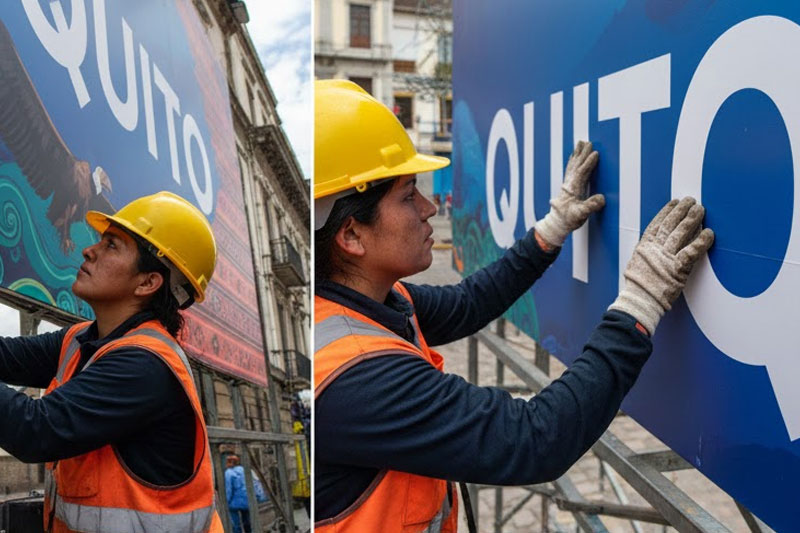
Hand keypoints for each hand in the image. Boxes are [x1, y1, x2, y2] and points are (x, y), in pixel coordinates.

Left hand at [535, 140, 604, 247]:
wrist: (557, 224)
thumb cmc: (569, 219)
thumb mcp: (580, 214)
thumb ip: (590, 206)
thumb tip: (602, 198)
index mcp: (573, 188)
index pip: (582, 172)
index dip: (588, 163)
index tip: (595, 153)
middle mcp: (569, 183)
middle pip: (576, 164)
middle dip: (583, 153)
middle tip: (588, 142)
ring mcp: (568, 184)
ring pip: (572, 164)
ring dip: (577, 154)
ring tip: (580, 143)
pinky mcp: (568, 185)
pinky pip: (570, 169)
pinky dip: (573, 160)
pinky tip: (573, 156)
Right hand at [609, 197, 714, 334]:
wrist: (640, 302)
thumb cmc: (639, 287)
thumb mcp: (637, 264)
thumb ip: (647, 253)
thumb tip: (654, 245)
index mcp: (644, 247)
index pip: (656, 224)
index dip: (666, 212)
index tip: (674, 202)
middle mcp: (654, 249)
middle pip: (669, 225)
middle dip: (681, 210)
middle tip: (691, 200)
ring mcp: (666, 258)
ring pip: (680, 234)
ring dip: (691, 220)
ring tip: (700, 209)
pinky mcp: (677, 269)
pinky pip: (691, 252)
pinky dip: (701, 242)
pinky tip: (709, 232)